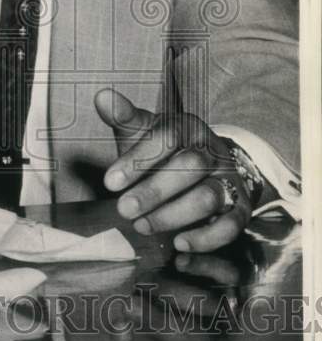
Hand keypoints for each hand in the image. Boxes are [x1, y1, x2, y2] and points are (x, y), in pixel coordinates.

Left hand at [94, 87, 251, 251]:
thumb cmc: (164, 152)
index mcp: (188, 128)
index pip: (167, 137)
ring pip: (208, 196)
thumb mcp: (144, 132)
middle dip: (154, 191)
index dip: (137, 160)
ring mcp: (228, 180)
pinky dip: (206, 238)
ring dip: (173, 215)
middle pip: (190, 167)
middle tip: (123, 209)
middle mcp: (212, 151)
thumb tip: (102, 96)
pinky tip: (179, 244)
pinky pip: (230, 225)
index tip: (109, 182)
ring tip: (142, 226)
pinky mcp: (239, 209)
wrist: (204, 169)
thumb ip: (124, 117)